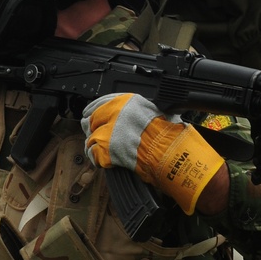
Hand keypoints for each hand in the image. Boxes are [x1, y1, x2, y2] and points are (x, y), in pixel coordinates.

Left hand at [81, 92, 224, 213]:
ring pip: (91, 136)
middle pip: (92, 119)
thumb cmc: (167, 134)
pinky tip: (101, 158)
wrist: (169, 152)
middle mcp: (116, 113)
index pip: (101, 102)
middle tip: (93, 133)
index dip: (94, 110)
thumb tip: (125, 112)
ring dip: (94, 143)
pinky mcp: (107, 149)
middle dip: (92, 127)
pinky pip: (93, 152)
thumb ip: (134, 109)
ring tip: (99, 148)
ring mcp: (109, 131)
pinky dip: (96, 157)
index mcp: (127, 101)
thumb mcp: (152, 110)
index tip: (91, 115)